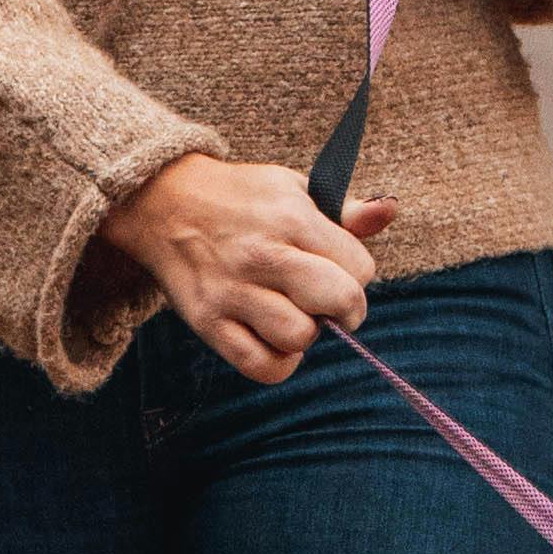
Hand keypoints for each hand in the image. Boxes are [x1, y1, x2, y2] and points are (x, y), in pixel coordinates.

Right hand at [109, 149, 390, 381]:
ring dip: (306, 334)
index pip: (359, 267)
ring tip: (293, 314)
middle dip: (346, 309)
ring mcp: (233, 291)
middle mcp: (263, 255)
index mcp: (291, 217)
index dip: (357, 273)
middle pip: (338, 302)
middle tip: (330, 303)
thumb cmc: (240, 198)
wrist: (164, 202)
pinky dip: (278, 364)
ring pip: (299, 337)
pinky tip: (275, 340)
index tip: (339, 269)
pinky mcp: (208, 322)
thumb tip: (388, 210)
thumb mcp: (293, 187)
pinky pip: (259, 365)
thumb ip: (344, 209)